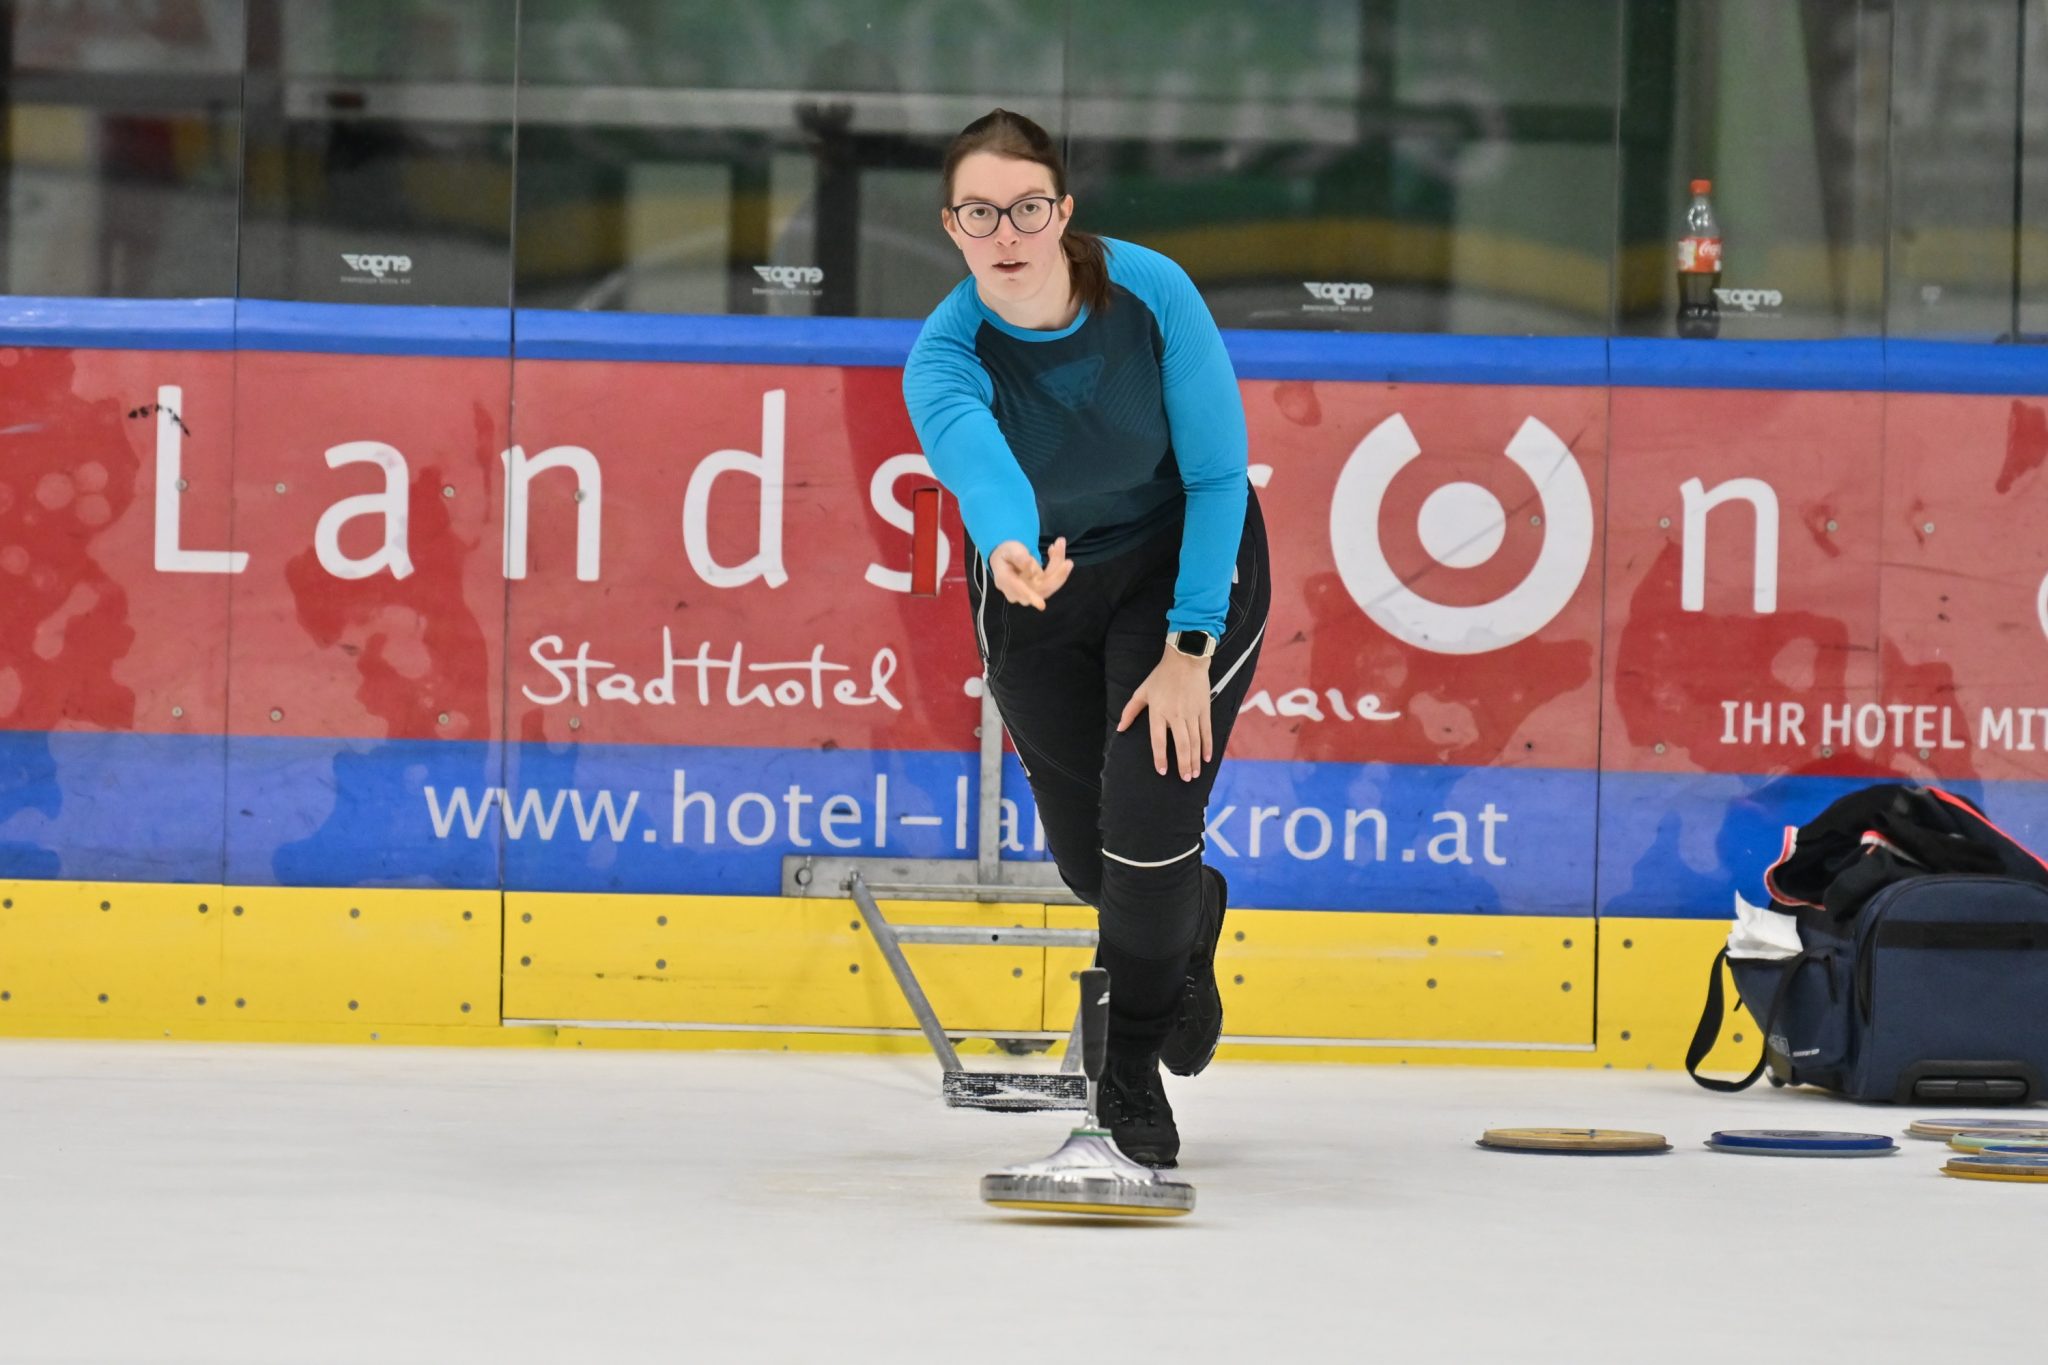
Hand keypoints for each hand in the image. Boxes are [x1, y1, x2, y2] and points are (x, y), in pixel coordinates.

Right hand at [988, 537, 1070, 609]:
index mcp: (1005, 581)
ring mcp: (1030, 593)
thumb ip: (1018, 556)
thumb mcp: (1009, 550)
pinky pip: (1052, 581)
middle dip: (1056, 573)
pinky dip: (1057, 566)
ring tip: (1060, 544)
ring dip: (1059, 567)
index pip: (1018, 590)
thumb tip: (1028, 563)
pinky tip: (1055, 550)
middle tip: (1066, 557)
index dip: (1030, 596)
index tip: (1041, 605)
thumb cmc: (1005, 554)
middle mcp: (1018, 592)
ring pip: (1049, 585)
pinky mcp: (1039, 590)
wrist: (1006, 560)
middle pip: (1040, 589)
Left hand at [1116, 645, 1213, 780]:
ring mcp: (1192, 713)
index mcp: (1158, 712)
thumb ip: (1130, 711)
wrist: (1185, 659)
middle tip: (1185, 778)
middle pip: (1181, 745)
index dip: (1160, 758)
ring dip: (1195, 760)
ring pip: (1195, 742)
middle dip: (1183, 765)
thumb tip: (1120, 728)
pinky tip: (1206, 758)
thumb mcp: (1142, 691)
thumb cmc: (1161, 676)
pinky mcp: (1204, 710)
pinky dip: (1207, 746)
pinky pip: (1206, 732)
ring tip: (1194, 774)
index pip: (1159, 740)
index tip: (1162, 771)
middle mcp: (1176, 715)